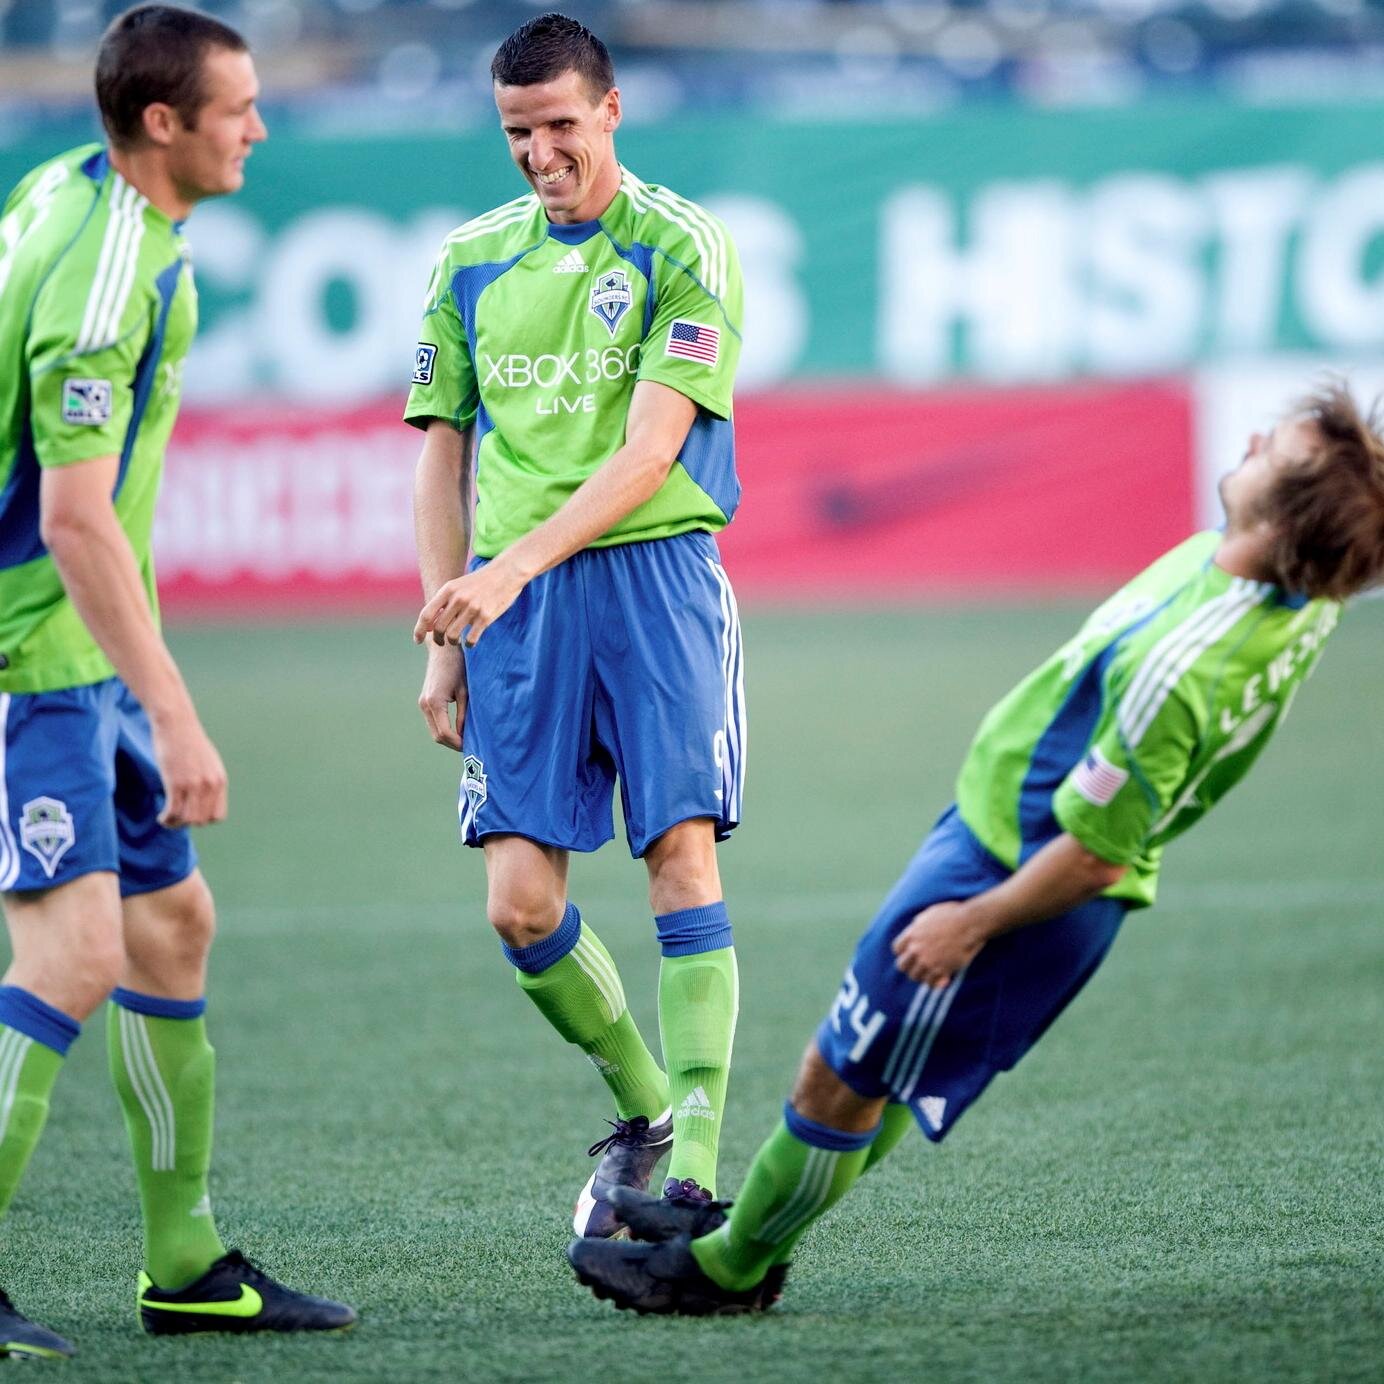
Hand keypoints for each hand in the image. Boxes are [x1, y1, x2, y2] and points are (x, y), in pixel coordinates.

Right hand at [149, 707, 227, 827]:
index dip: (204, 819)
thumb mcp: (208, 762)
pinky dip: (166, 819)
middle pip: (202, 820)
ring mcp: (194, 785)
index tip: (191, 814)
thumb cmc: (188, 741)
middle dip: (187, 822)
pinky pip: (173, 812)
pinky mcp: (176, 783)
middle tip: (176, 817)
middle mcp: (210, 785)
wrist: (176, 723)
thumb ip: (208, 780)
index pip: (218, 816)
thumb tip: (203, 799)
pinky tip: (162, 817)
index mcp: (220, 781)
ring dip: (175, 823)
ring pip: (187, 820)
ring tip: (168, 819)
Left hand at [413, 559, 524, 647]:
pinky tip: (471, 641)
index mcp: (448, 590)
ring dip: (453, 642)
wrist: (506, 572)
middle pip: (438, 628)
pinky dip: (469, 644)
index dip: (419, 630)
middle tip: (442, 642)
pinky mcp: (486, 617)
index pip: (426, 614)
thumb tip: (428, 627)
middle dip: (438, 639)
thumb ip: (443, 604)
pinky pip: (471, 639)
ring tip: (457, 641)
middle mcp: (458, 599)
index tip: (417, 641)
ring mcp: (472, 608)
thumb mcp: (458, 586)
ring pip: (452, 635)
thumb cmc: (480, 582)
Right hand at [418, 643, 466, 749]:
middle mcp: (425, 705)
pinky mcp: (425, 702)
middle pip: (437, 736)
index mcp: (435, 702)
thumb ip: (464, 715)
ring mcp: (423, 704)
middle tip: (472, 747)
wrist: (444, 649)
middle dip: (453, 744)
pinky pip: (434, 722)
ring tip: (467, 740)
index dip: (458, 743)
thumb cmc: (459, 667)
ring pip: (434, 731)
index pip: (444, 733)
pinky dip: (445, 730)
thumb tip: (465, 735)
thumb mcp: (466, 692)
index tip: (472, 747)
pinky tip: (459, 731)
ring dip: (449, 738)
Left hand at [891, 900, 986, 988]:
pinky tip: (943, 979)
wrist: (969, 923)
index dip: (904, 952)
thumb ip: (918, 925)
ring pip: (915, 976)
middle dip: (910, 966)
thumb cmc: (953, 914)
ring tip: (931, 974)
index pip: (897, 949)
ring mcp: (927, 960)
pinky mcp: (940, 969)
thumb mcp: (929, 914)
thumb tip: (915, 928)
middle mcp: (916, 948)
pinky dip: (935, 983)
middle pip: (902, 965)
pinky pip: (930, 983)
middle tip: (919, 966)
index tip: (911, 954)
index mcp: (912, 934)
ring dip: (922, 975)